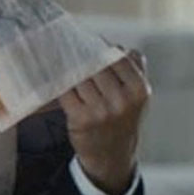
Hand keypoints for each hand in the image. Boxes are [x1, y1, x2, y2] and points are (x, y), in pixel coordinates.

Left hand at [58, 50, 150, 194]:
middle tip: (65, 45)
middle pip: (95, 65)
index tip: (84, 39)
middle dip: (80, 55)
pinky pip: (66, 91)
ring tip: (58, 59)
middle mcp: (122, 100)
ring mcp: (101, 110)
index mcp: (139, 90)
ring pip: (79, 76)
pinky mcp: (81, 118)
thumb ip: (134, 68)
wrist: (112, 154)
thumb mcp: (137, 95)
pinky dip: (59, 82)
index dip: (99, 46)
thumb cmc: (123, 118)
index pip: (116, 57)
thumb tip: (117, 45)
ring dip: (67, 67)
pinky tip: (54, 77)